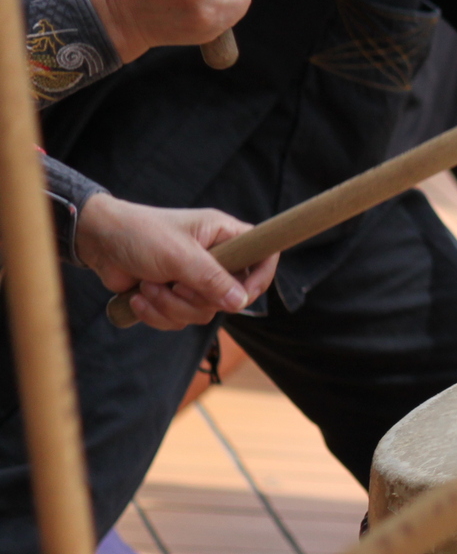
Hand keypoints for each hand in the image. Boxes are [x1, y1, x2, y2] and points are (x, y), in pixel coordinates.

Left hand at [74, 195, 277, 330]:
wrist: (95, 241)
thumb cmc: (138, 233)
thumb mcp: (178, 255)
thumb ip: (212, 279)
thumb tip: (241, 303)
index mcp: (224, 236)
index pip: (263, 256)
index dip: (260, 278)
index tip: (241, 294)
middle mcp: (215, 258)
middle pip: (230, 297)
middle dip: (195, 299)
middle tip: (173, 284)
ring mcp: (194, 279)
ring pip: (203, 312)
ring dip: (171, 306)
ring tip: (148, 287)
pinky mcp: (174, 296)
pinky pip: (180, 320)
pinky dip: (157, 314)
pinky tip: (139, 296)